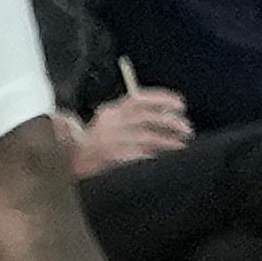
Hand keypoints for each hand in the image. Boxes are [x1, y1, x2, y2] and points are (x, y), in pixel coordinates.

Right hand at [73, 84, 191, 172]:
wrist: (74, 161)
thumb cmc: (100, 141)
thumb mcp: (113, 122)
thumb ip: (136, 116)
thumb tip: (170, 115)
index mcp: (111, 111)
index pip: (139, 98)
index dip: (162, 99)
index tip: (180, 104)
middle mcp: (110, 123)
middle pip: (146, 117)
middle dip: (171, 122)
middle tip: (187, 128)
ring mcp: (109, 141)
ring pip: (146, 137)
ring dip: (168, 141)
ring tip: (181, 144)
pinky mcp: (111, 158)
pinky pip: (139, 155)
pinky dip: (153, 155)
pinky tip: (162, 158)